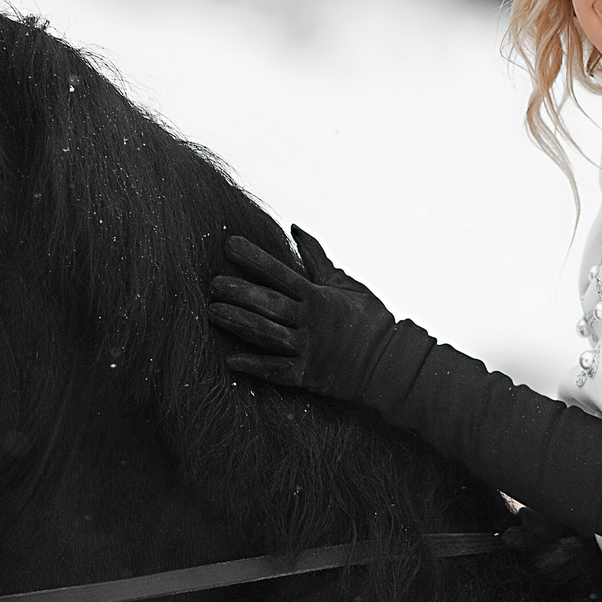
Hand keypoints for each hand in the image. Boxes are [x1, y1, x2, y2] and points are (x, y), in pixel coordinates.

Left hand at [207, 227, 399, 401]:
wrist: (389, 363)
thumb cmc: (369, 319)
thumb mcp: (344, 283)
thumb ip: (316, 257)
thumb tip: (295, 227)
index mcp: (319, 297)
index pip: (280, 273)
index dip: (254, 259)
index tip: (229, 245)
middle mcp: (310, 321)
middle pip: (268, 303)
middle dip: (238, 292)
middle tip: (212, 284)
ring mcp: (308, 349)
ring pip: (266, 334)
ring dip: (238, 323)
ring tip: (213, 312)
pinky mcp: (307, 375)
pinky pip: (276, 370)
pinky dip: (253, 365)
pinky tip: (230, 360)